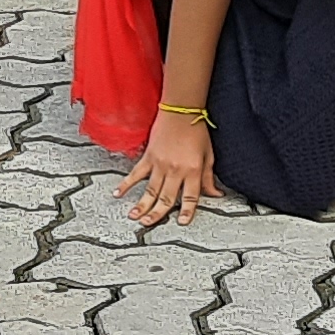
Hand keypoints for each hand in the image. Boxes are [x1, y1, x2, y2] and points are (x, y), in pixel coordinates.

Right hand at [118, 109, 220, 226]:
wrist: (181, 110)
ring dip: (141, 204)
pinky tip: (119, 193)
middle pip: (166, 197)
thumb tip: (215, 194)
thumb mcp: (208, 155)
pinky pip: (136, 173)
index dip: (186, 211)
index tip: (182, 222)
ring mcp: (160, 163)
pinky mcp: (148, 156)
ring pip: (150, 189)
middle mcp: (176, 169)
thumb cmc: (196, 130)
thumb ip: (208, 178)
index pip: (190, 196)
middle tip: (148, 224)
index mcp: (193, 170)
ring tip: (134, 216)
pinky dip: (127, 184)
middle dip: (157, 213)